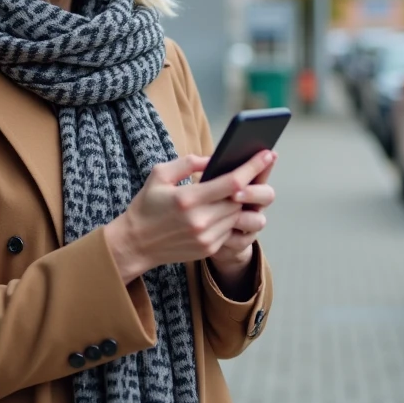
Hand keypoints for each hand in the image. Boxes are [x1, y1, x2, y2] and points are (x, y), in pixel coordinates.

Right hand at [104, 150, 276, 282]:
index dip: (253, 167)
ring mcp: (206, 237)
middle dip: (250, 183)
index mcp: (188, 199)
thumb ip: (188, 162)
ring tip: (242, 187)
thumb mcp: (160, 174)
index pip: (233, 182)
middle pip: (240, 199)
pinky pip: (230, 229)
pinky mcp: (208, 249)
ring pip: (238, 214)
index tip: (268, 153)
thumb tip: (215, 159)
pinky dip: (231, 217)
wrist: (135, 244)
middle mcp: (200, 220)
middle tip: (257, 168)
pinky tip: (226, 207)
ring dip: (241, 201)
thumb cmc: (147, 205)